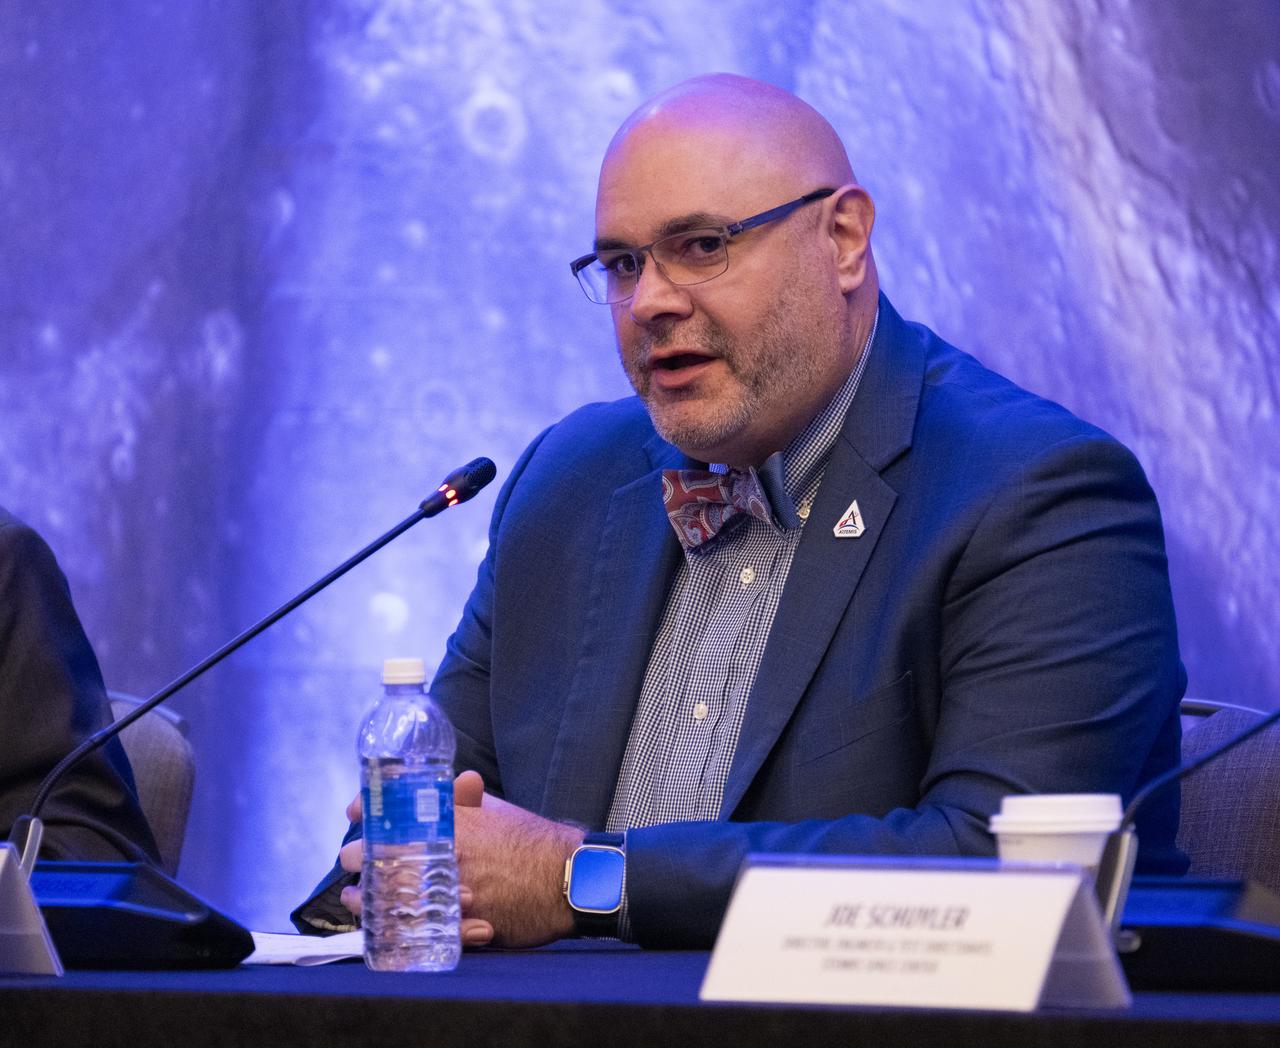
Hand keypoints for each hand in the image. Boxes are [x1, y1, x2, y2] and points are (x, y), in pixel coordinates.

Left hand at [338, 771, 581, 948]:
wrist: (567, 877)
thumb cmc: (532, 840)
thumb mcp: (496, 811)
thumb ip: (467, 800)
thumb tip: (453, 783)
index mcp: (453, 823)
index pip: (397, 814)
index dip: (369, 813)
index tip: (355, 813)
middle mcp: (446, 856)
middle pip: (381, 857)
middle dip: (360, 857)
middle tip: (354, 859)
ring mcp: (451, 892)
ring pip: (390, 898)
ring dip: (366, 898)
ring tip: (354, 896)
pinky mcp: (461, 924)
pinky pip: (416, 930)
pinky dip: (394, 928)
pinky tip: (381, 924)